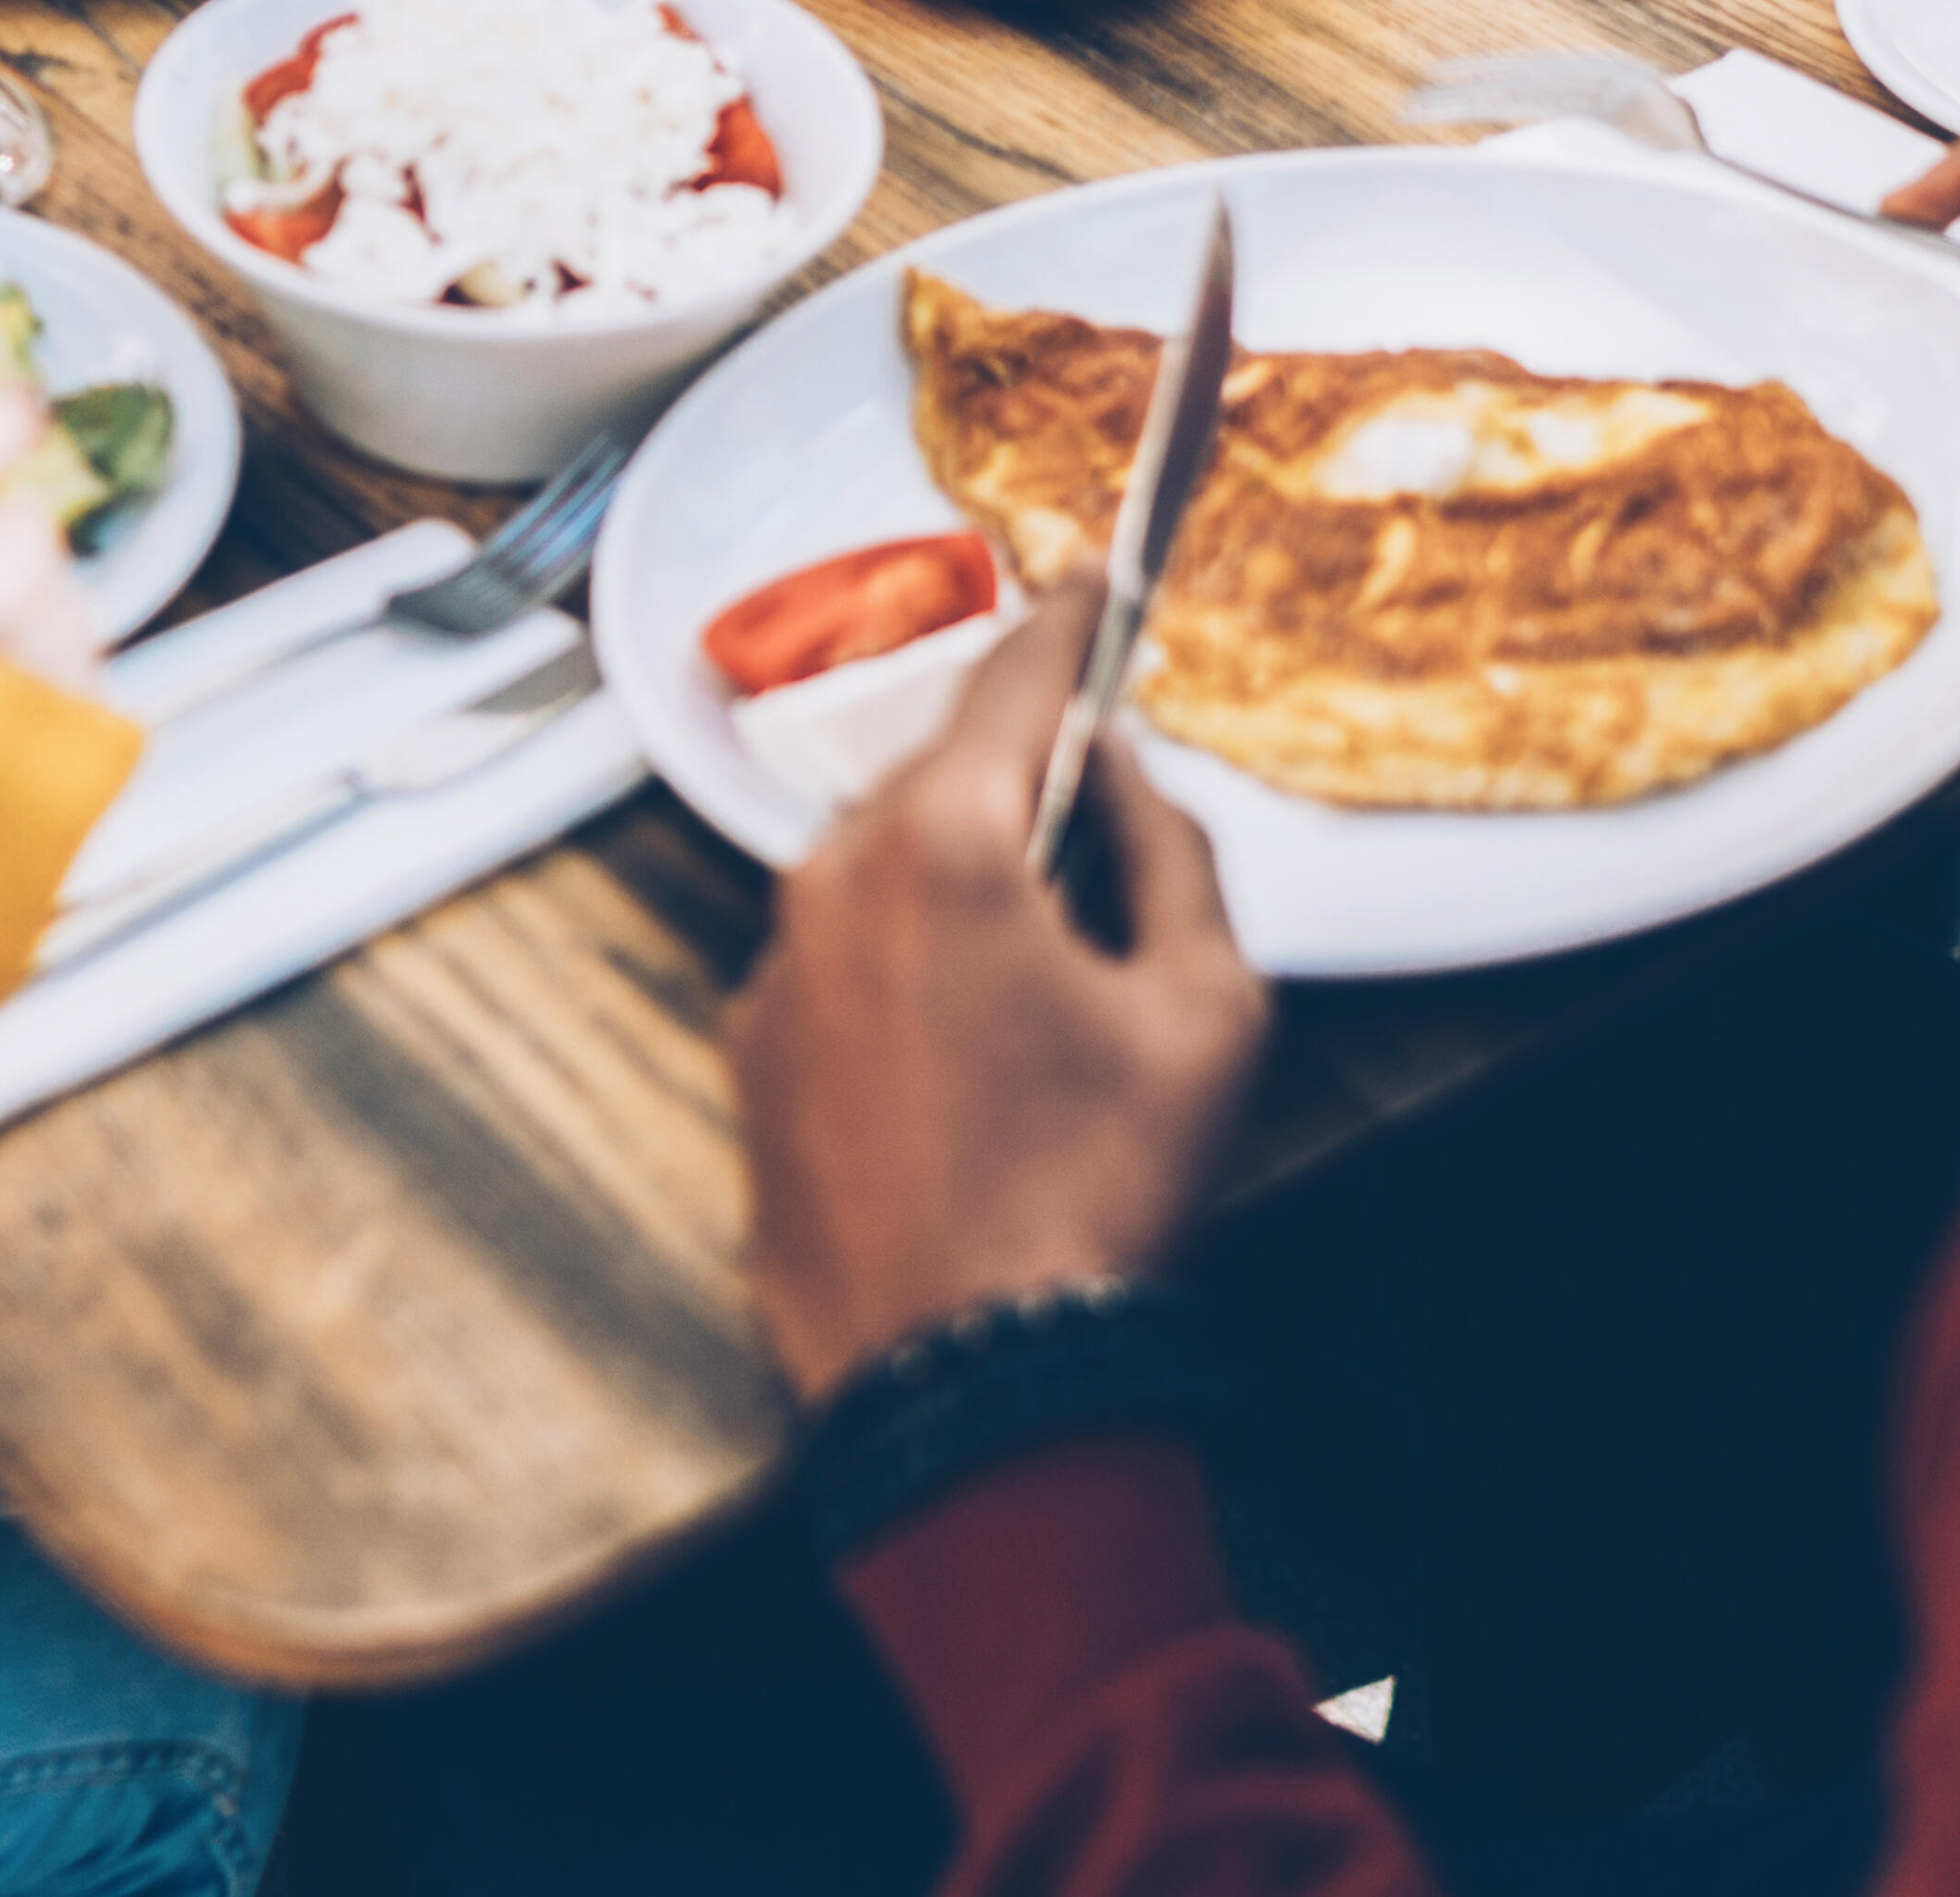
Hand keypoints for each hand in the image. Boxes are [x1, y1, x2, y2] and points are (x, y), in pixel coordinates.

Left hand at [726, 601, 1267, 1402]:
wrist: (973, 1384)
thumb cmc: (1097, 1200)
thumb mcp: (1206, 1010)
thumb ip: (1174, 853)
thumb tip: (1126, 778)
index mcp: (941, 847)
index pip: (1012, 681)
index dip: (1069, 620)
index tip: (1095, 574)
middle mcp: (830, 887)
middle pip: (943, 780)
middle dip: (1024, 796)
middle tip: (1114, 870)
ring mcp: (776, 974)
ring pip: (884, 874)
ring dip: (964, 894)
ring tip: (1054, 1009)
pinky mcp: (753, 1060)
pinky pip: (843, 967)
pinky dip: (908, 977)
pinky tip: (979, 1073)